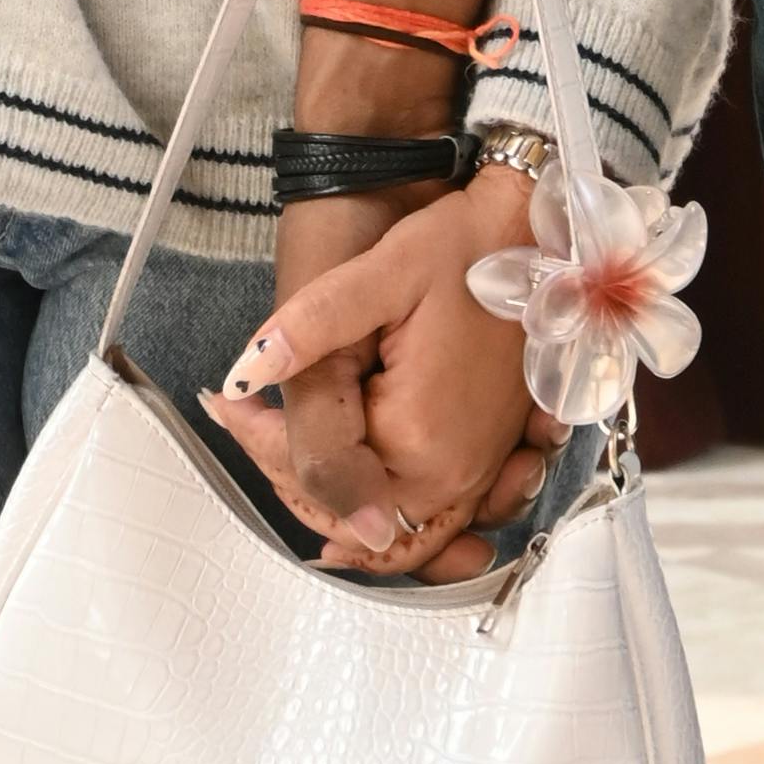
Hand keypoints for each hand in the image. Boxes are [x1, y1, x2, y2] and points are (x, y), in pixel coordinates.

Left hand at [209, 171, 554, 574]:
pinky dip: (376, 514)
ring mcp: (471, 477)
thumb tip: (242, 376)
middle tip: (241, 418)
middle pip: (342, 512)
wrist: (535, 235)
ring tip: (276, 450)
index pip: (314, 474)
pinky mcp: (482, 463)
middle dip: (286, 471)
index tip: (228, 403)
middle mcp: (448, 476)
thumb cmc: (466, 246)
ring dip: (326, 498)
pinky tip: (345, 493)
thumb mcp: (383, 273)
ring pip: (379, 528)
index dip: (260, 441)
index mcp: (416, 439)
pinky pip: (420, 519)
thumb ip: (311, 327)